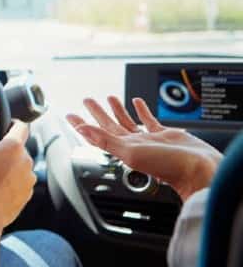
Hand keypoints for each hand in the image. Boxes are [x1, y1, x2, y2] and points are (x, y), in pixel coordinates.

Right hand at [0, 104, 34, 233]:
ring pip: (21, 164)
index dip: (12, 124)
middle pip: (20, 147)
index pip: (21, 126)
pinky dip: (13, 181)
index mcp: (14, 146)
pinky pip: (22, 180)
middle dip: (8, 149)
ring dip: (11, 166)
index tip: (4, 128)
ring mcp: (29, 177)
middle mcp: (26, 160)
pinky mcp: (28, 192)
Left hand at [66, 96, 221, 200]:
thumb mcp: (129, 152)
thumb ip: (105, 140)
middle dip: (97, 112)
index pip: (96, 134)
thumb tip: (83, 130)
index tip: (70, 116)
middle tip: (87, 100)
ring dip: (117, 109)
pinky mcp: (164, 134)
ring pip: (127, 121)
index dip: (82, 125)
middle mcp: (133, 143)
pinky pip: (149, 120)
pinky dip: (141, 110)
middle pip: (109, 125)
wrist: (197, 169)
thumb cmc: (166, 166)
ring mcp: (148, 139)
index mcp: (122, 148)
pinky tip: (137, 102)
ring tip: (109, 97)